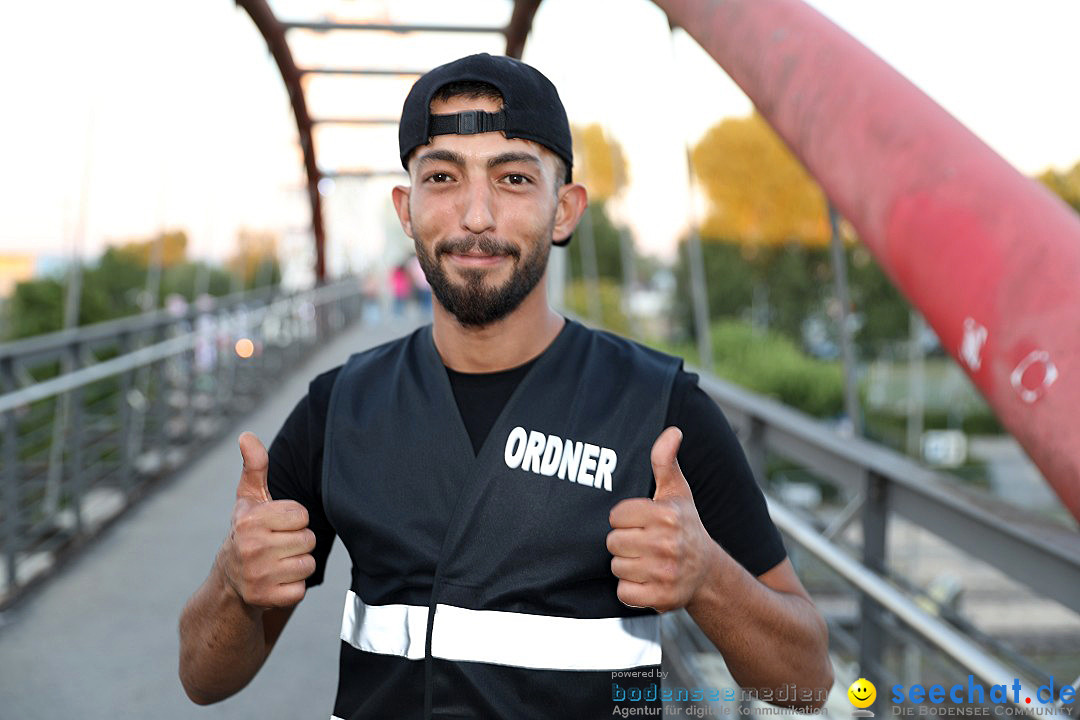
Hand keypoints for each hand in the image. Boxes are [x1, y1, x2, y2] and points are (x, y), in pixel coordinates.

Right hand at [217, 432, 315, 609]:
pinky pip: (301, 590)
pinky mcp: (266, 599)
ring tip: (277, 562)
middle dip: (298, 542)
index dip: (294, 519)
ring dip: (298, 564)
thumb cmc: (247, 531)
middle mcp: (250, 548)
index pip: (301, 514)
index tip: (277, 525)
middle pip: (308, 539)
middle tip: (278, 545)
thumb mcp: (249, 499)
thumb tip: (247, 435)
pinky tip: (276, 581)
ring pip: (307, 564)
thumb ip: (254, 466)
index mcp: (250, 520)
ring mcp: (257, 576)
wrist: (228, 582)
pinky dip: (293, 587)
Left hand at [606, 427, 717, 612]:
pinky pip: (624, 592)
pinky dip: (631, 589)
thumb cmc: (686, 526)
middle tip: (643, 542)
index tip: (641, 522)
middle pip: (613, 542)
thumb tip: (672, 431)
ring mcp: (666, 573)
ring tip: (646, 560)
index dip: (625, 519)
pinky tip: (646, 580)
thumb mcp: (677, 492)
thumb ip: (665, 461)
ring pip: (616, 566)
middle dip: (624, 542)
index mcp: (667, 515)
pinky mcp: (661, 598)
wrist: (708, 572)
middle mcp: (668, 544)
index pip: (616, 516)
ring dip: (627, 565)